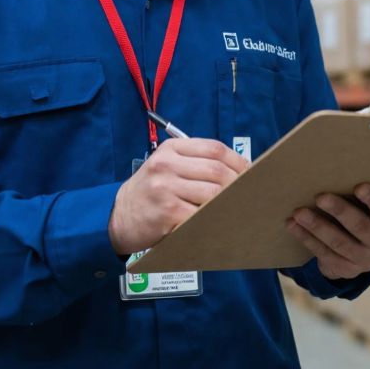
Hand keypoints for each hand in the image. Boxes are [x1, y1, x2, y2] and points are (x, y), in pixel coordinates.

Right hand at [108, 138, 248, 255]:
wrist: (120, 217)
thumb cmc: (150, 191)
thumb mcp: (166, 166)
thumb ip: (194, 163)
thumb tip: (238, 171)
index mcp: (170, 149)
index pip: (214, 148)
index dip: (237, 160)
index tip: (249, 172)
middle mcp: (166, 165)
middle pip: (216, 170)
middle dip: (237, 184)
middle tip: (247, 194)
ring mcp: (165, 188)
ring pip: (212, 193)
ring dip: (228, 203)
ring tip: (235, 208)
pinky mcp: (167, 212)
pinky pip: (201, 215)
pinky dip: (213, 219)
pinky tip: (217, 221)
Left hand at [285, 184, 369, 280]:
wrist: (360, 254)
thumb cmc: (364, 218)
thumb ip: (363, 197)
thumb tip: (336, 171)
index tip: (359, 186)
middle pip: (360, 227)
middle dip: (340, 211)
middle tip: (320, 197)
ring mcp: (365, 261)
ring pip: (338, 242)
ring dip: (317, 226)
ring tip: (299, 212)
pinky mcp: (345, 270)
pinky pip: (323, 253)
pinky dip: (306, 238)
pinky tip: (293, 225)